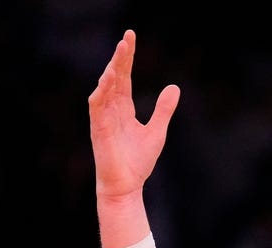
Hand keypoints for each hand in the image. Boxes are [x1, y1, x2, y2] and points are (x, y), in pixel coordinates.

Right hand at [88, 29, 179, 202]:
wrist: (127, 185)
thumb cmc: (138, 161)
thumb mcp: (157, 131)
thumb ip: (163, 109)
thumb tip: (174, 87)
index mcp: (123, 108)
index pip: (125, 77)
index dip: (128, 58)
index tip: (131, 38)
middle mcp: (111, 109)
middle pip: (115, 77)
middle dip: (120, 57)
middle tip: (127, 38)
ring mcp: (103, 118)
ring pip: (105, 88)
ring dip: (112, 70)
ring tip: (120, 54)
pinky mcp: (98, 129)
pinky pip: (97, 106)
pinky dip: (101, 92)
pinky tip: (108, 79)